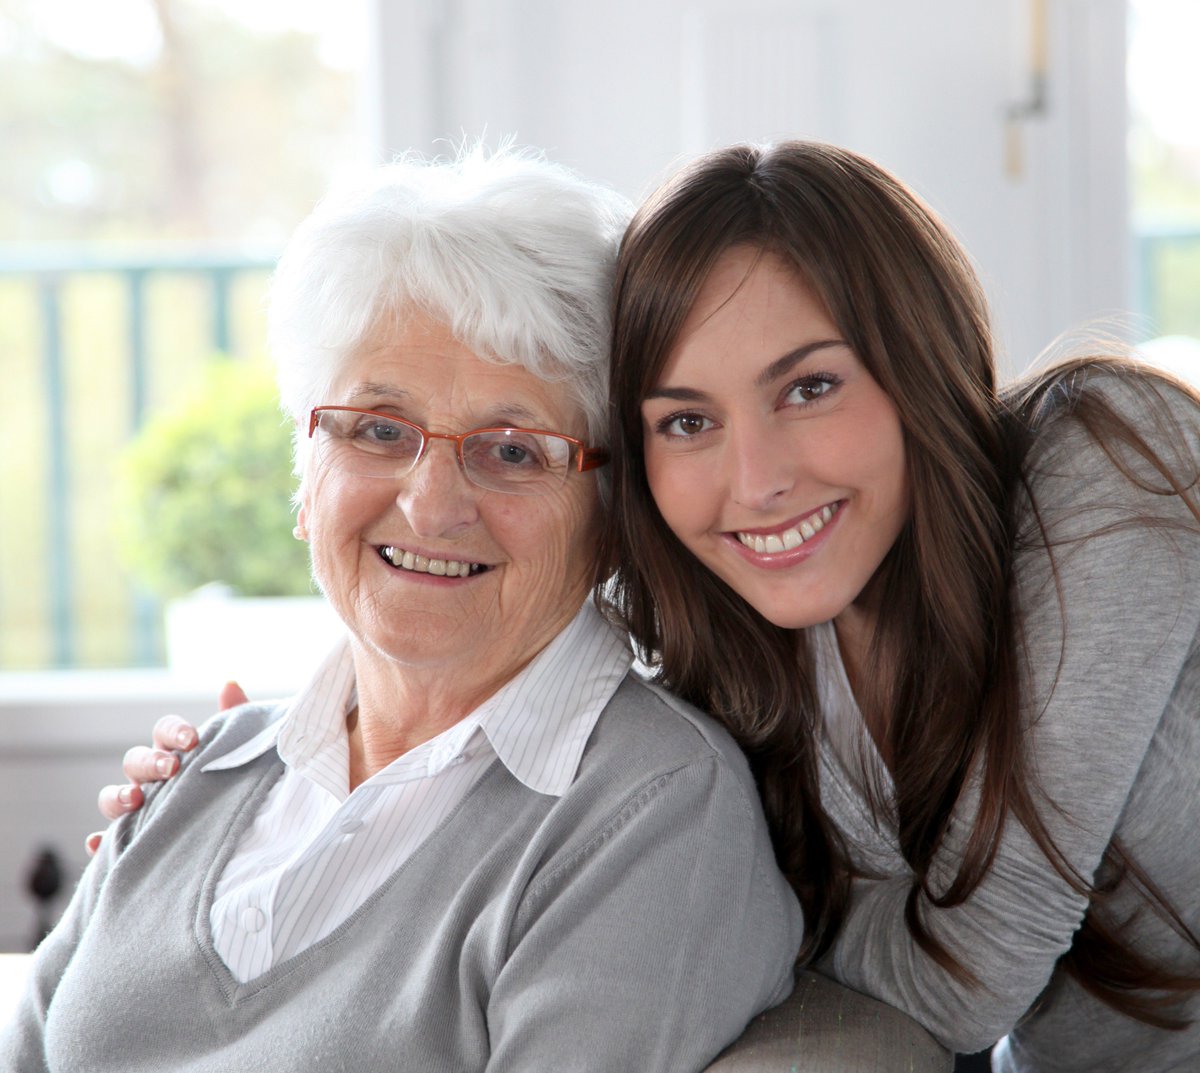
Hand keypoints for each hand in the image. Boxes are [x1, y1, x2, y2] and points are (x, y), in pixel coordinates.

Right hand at [85, 681, 248, 854]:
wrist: (242, 823)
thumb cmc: (232, 778)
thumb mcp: (237, 749)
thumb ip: (234, 718)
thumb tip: (229, 685)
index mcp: (174, 750)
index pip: (165, 731)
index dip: (174, 731)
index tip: (192, 739)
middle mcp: (150, 776)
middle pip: (135, 761)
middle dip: (149, 762)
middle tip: (170, 768)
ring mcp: (137, 806)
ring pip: (112, 797)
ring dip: (116, 796)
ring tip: (133, 800)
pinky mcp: (131, 838)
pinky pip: (109, 842)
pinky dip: (101, 842)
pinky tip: (98, 843)